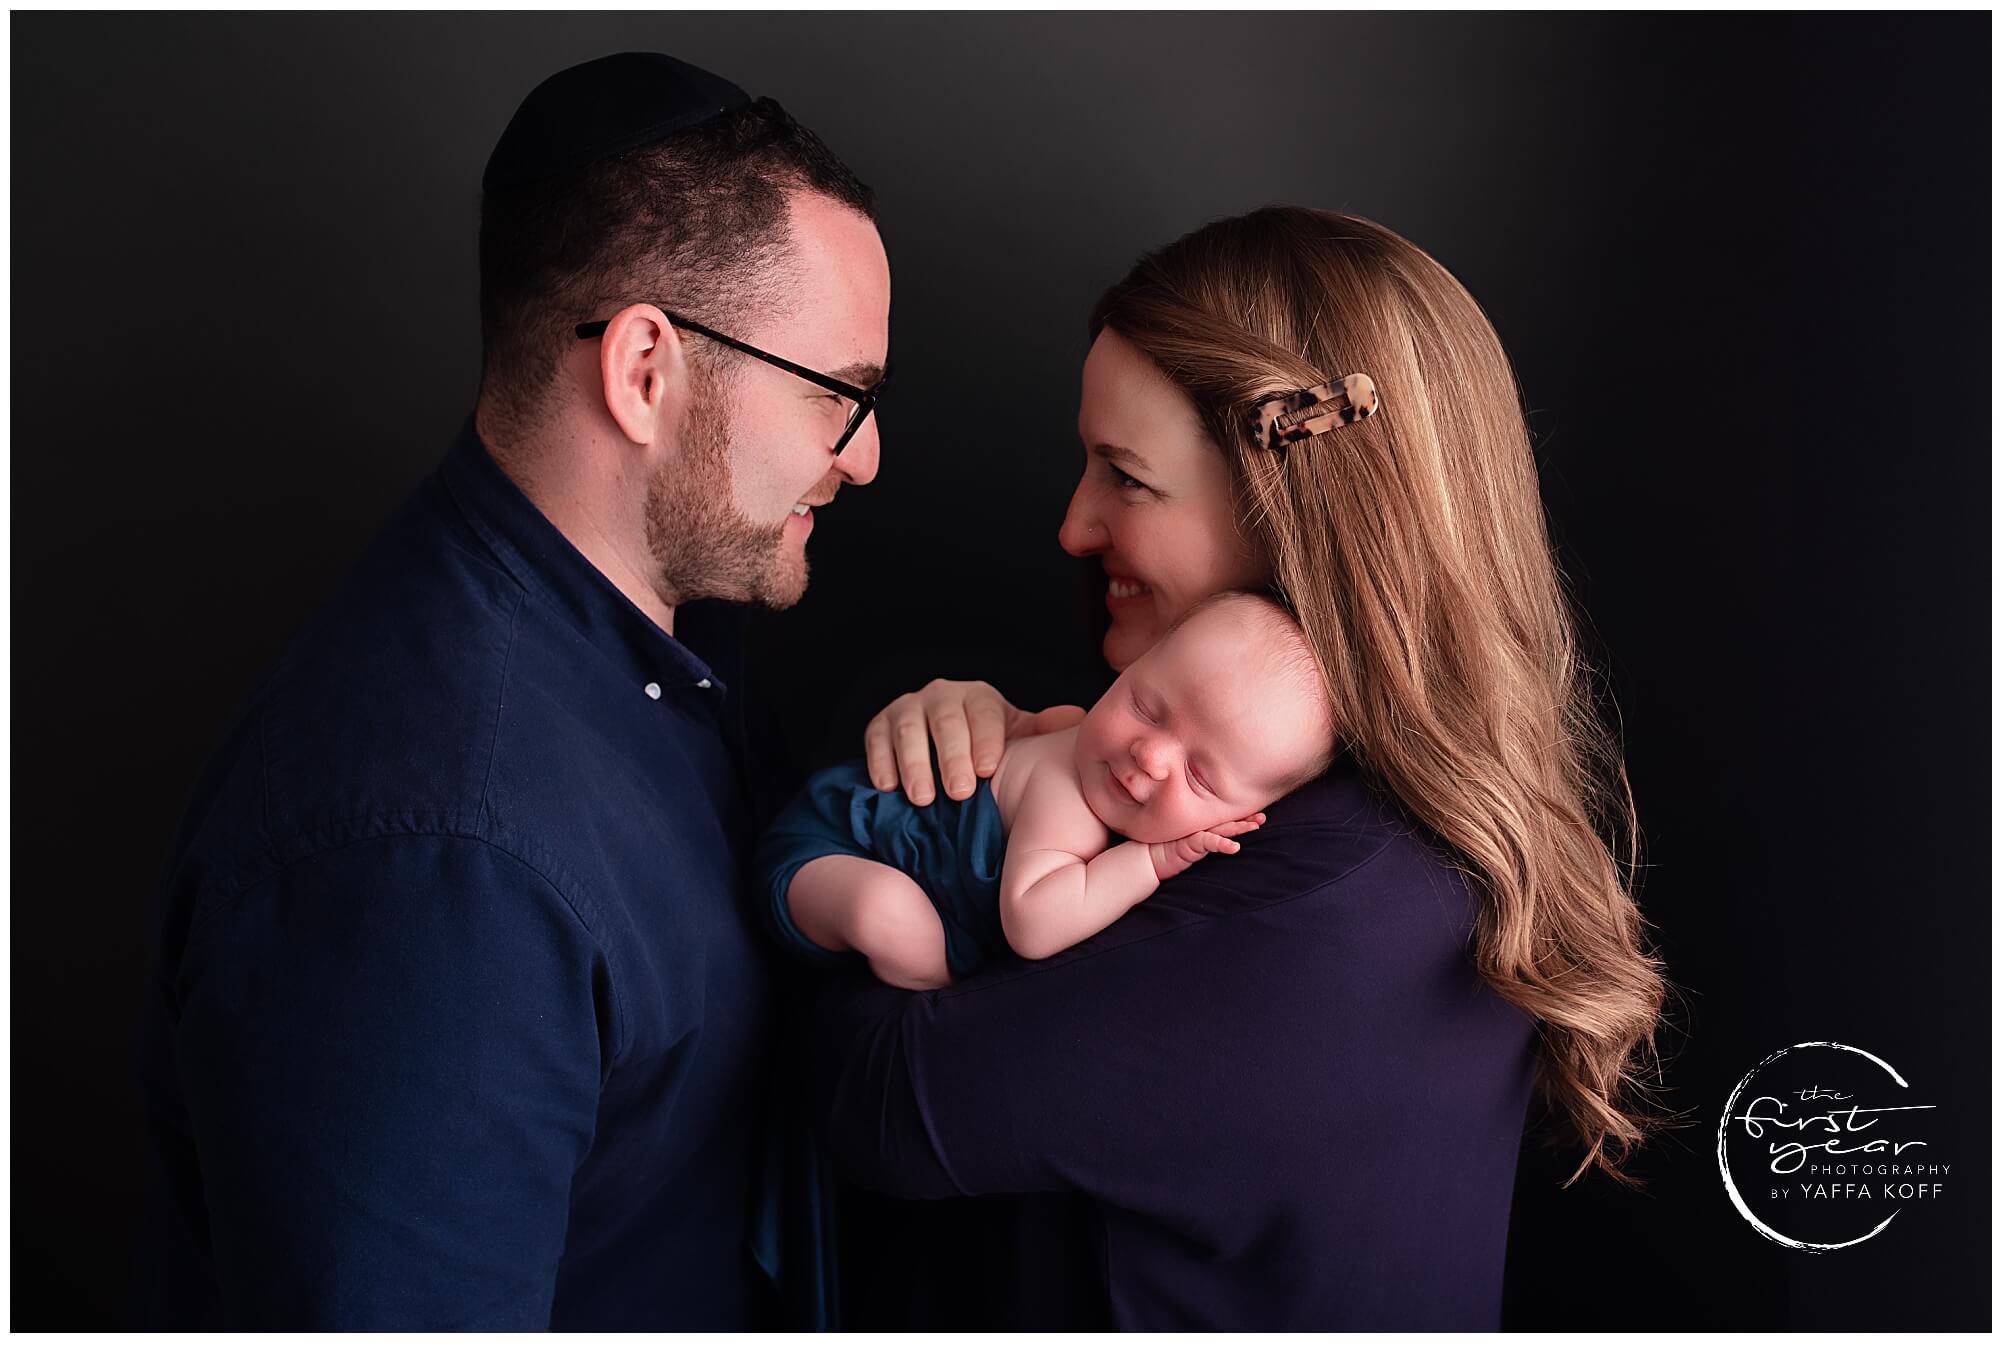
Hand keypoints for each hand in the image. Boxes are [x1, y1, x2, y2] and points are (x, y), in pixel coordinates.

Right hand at [863, 679, 1086, 804]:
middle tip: (959, 792)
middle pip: (946, 723)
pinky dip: (880, 762)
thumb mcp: (1016, 736)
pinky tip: (888, 787)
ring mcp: (907, 709)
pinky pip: (875, 740)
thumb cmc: (986, 746)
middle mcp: (941, 697)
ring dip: (915, 764)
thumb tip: (1078, 717)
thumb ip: (1041, 730)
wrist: (940, 744)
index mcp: (979, 698)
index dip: (985, 740)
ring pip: (908, 731)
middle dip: (951, 758)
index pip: (984, 714)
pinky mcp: (878, 726)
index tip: (987, 769)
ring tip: (923, 798)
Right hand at [1148, 813, 1265, 882]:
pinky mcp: (1190, 842)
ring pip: (1222, 828)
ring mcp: (1195, 834)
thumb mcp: (1183, 845)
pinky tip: (1235, 847)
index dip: (1239, 817)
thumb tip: (1211, 841)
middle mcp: (1198, 828)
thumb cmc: (1162, 852)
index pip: (1222, 821)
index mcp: (1199, 828)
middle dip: (1245, 819)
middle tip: (1263, 817)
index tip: (1257, 814)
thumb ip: (1197, 842)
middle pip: (1226, 822)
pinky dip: (1222, 844)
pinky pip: (1209, 842)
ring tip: (1256, 825)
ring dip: (1240, 827)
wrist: (1145, 859)